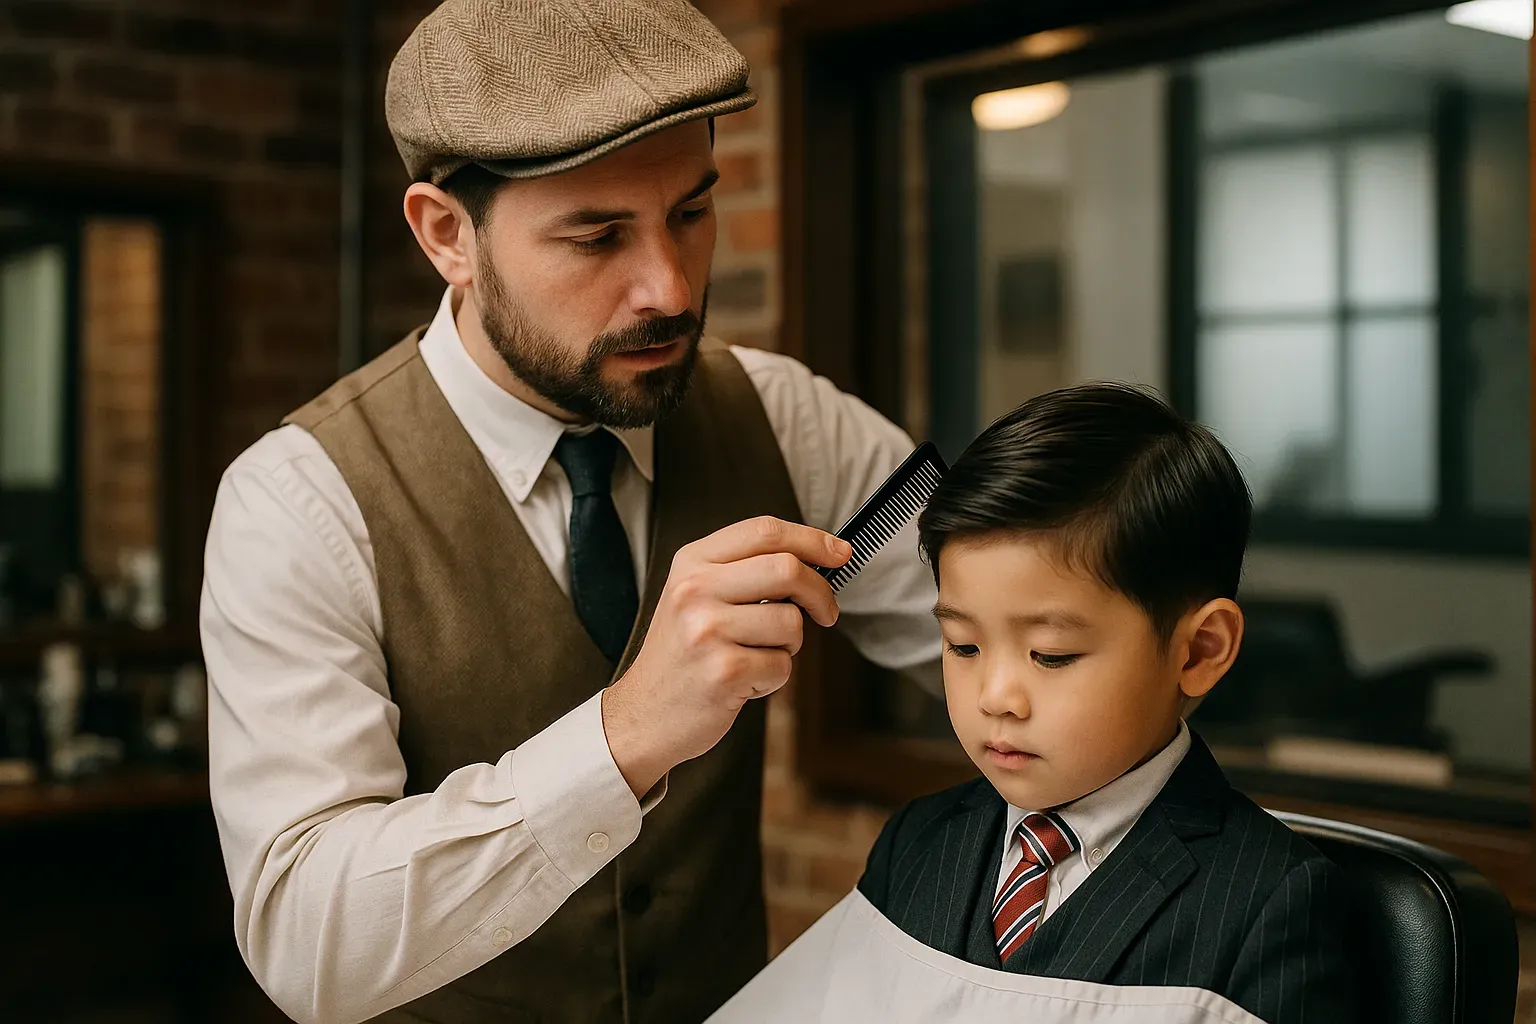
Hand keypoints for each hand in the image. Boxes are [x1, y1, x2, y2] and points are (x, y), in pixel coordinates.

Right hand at [601, 516, 851, 797]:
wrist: (643, 713)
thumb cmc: (683, 654)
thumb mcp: (696, 595)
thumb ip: (745, 570)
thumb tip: (818, 560)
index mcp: (691, 562)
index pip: (764, 531)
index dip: (812, 539)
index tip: (840, 552)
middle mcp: (694, 590)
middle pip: (787, 568)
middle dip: (819, 593)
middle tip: (826, 613)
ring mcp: (707, 631)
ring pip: (791, 622)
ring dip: (789, 646)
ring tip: (755, 656)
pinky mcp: (723, 671)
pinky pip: (783, 666)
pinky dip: (774, 678)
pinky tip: (743, 682)